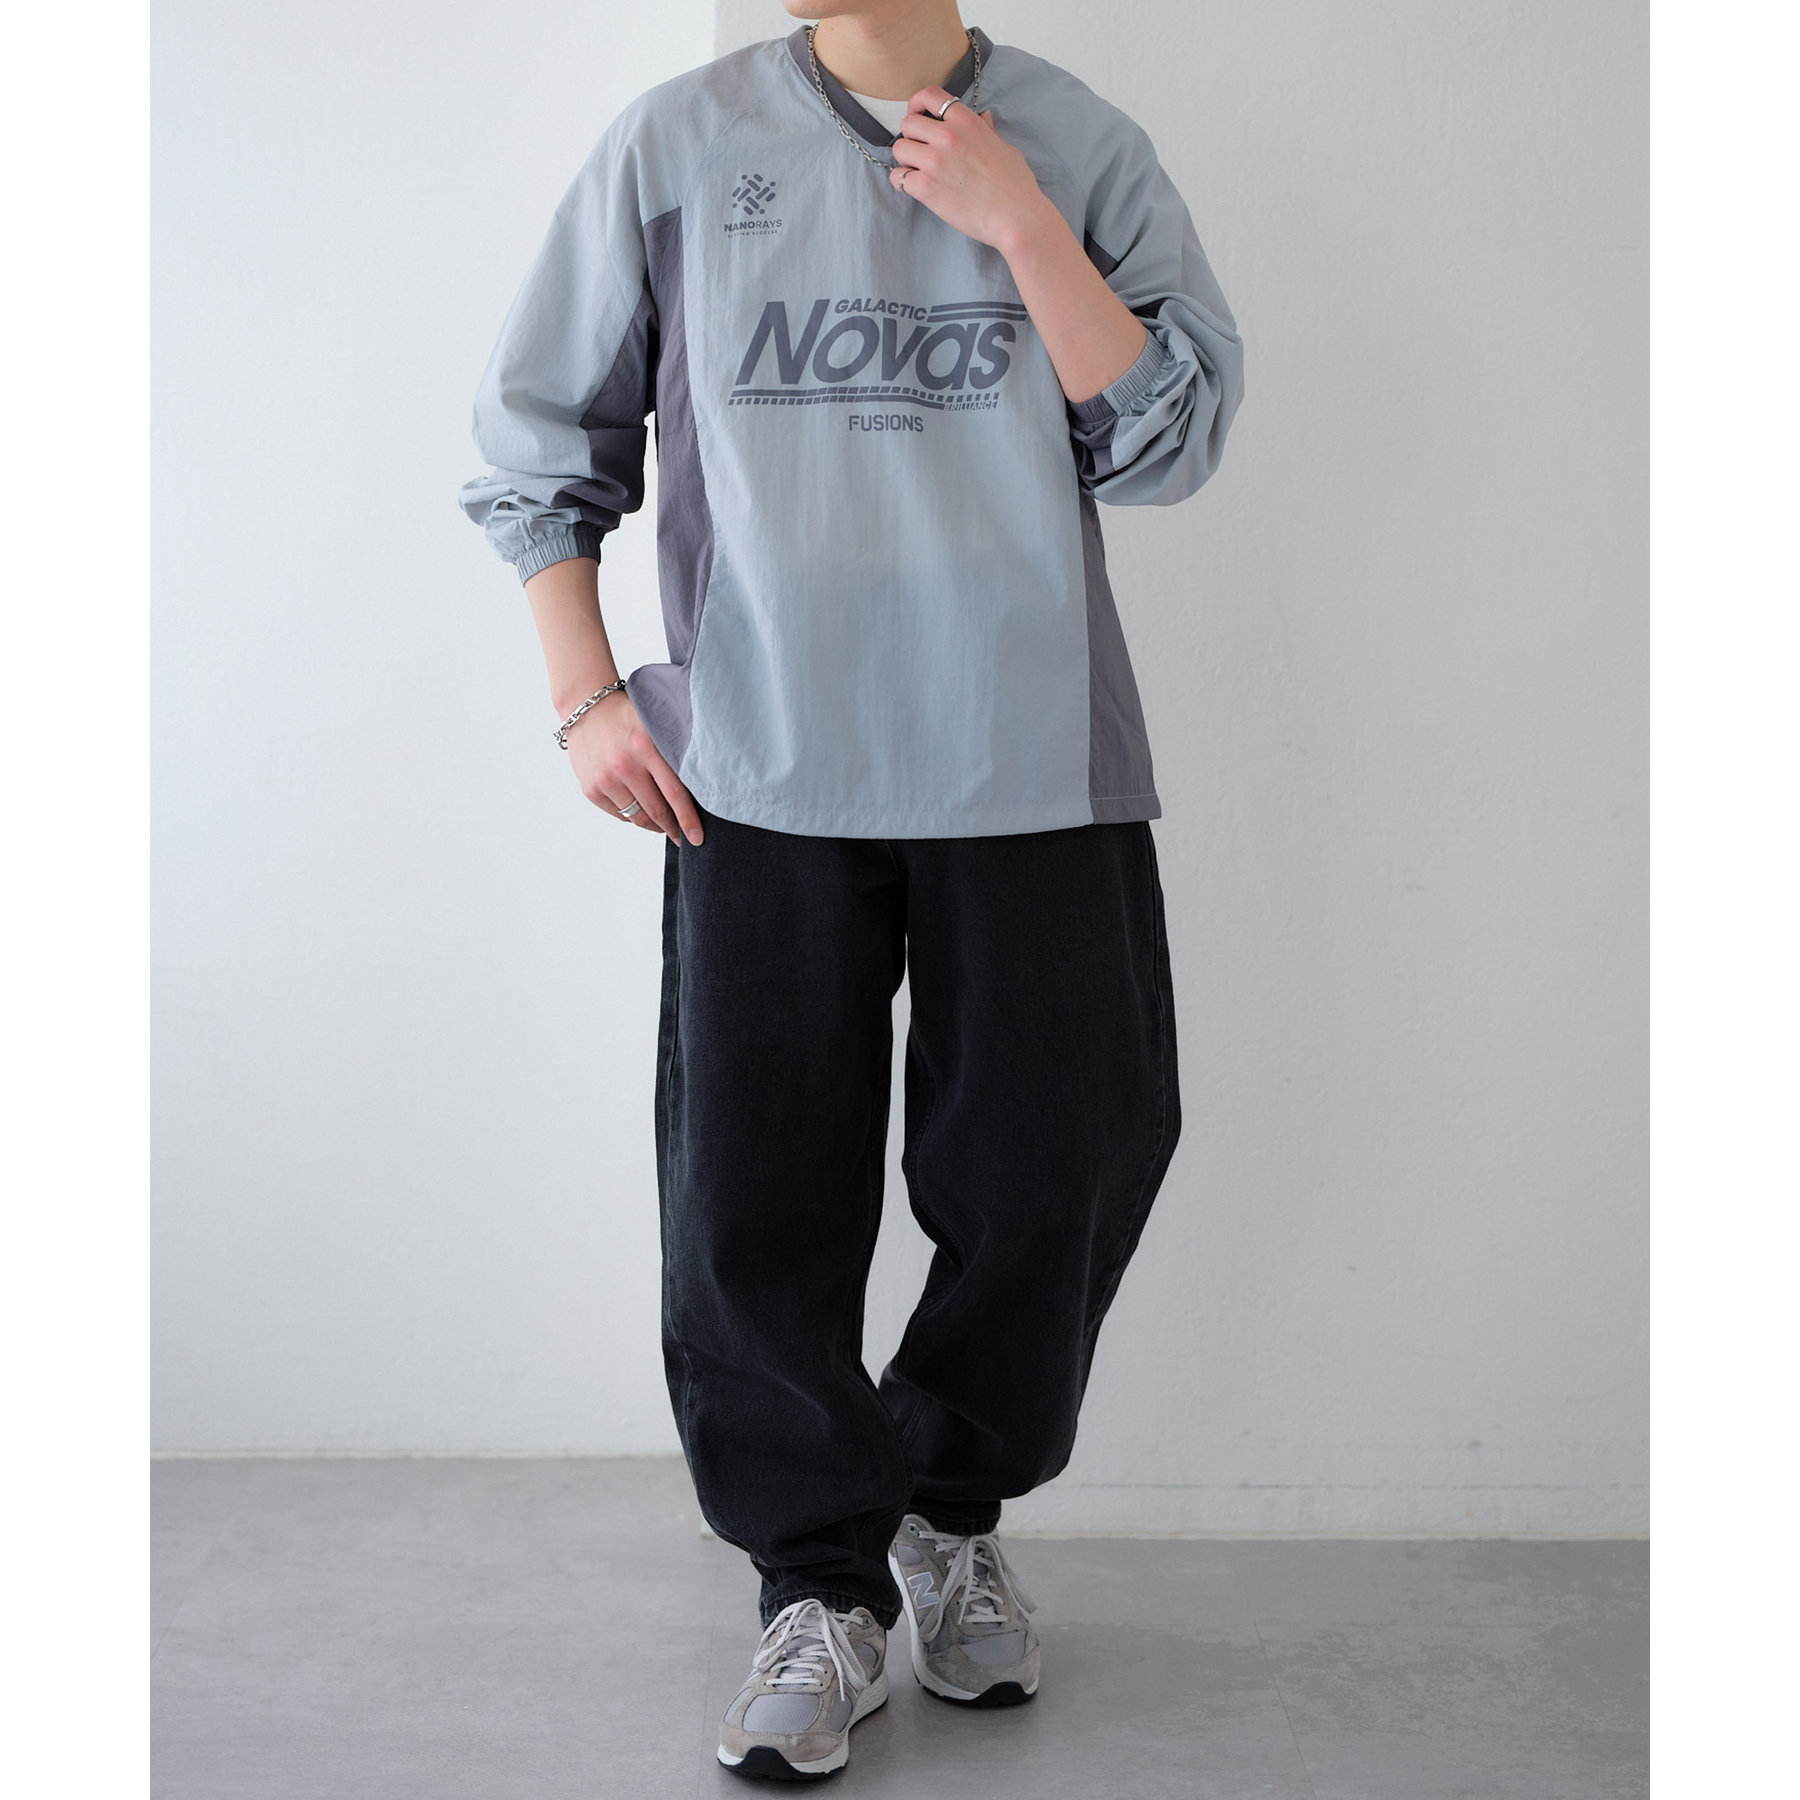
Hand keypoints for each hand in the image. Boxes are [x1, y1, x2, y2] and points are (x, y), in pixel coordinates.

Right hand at [565, 688, 702, 845]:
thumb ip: (674, 749)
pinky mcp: (591, 789)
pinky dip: (633, 817)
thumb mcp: (655, 723)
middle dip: (673, 828)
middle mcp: (624, 765)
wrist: (586, 707)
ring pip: (638, 817)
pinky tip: (642, 811)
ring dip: (654, 826)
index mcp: (646, 746)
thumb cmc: (628, 716)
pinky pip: (620, 815)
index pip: (675, 793)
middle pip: (657, 810)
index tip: (697, 838)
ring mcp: (605, 779)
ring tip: (664, 826)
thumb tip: (701, 785)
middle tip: (685, 837)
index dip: (688, 820)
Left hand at [887, 89, 1053, 253]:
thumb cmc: (1015, 186)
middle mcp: (948, 136)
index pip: (929, 95)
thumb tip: (984, 117)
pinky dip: (902, 183)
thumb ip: (988, 131)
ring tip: (920, 172)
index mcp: (966, 122)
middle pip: (908, 123)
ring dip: (906, 160)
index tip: (920, 117)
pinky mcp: (926, 187)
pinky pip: (898, 177)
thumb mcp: (1005, 148)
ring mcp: (935, 161)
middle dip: (912, 137)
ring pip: (899, 149)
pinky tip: (915, 189)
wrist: (1016, 217)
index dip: (917, 104)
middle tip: (922, 153)